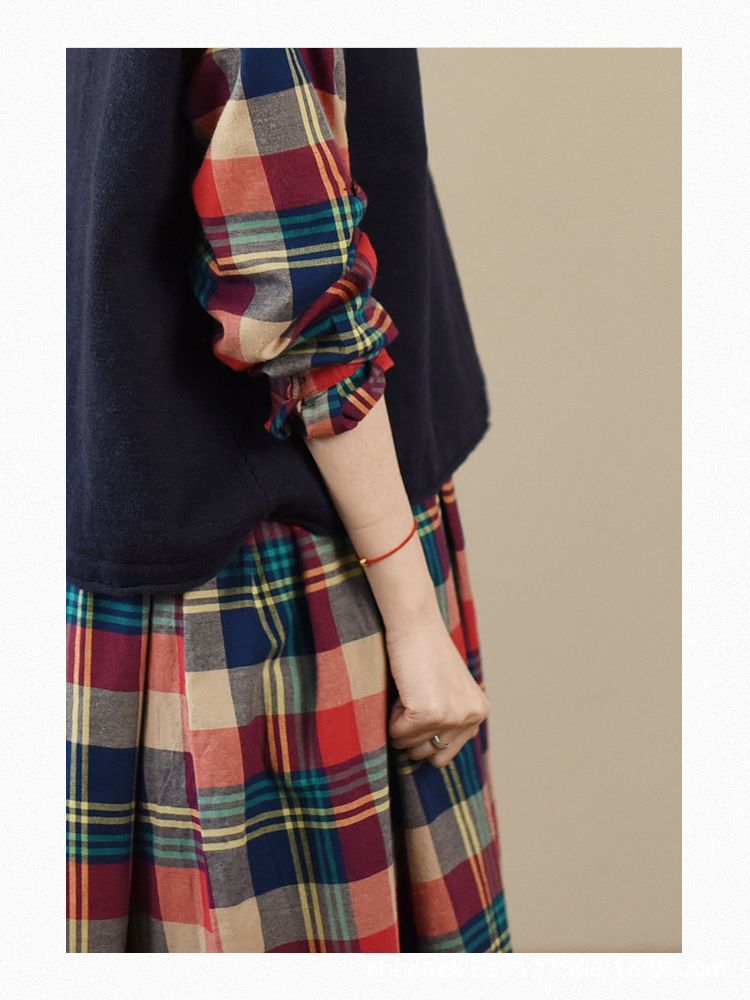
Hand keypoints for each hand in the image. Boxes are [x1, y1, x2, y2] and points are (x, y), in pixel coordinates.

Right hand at [385, 606, 490, 767]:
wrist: (415, 624)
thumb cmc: (424, 653)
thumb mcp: (449, 690)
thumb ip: (450, 720)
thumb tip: (434, 758)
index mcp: (479, 713)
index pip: (444, 755)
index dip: (423, 735)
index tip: (422, 705)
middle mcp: (472, 717)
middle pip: (428, 756)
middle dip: (412, 733)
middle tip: (415, 696)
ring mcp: (452, 716)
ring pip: (410, 747)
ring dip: (401, 724)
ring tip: (411, 691)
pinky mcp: (430, 713)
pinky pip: (397, 734)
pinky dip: (390, 717)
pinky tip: (404, 689)